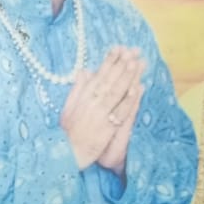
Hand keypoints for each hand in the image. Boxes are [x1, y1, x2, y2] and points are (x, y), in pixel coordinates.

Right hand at [60, 46, 142, 169]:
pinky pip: (120, 110)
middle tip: (133, 51)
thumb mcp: (66, 110)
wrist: (66, 155)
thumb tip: (84, 72)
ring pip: (116, 92)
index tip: (118, 49)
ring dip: (127, 77)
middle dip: (121, 65)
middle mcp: (91, 104)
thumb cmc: (66, 134)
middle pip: (109, 81)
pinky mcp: (107, 127)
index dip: (108, 62)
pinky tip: (137, 88)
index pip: (98, 76)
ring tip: (137, 62)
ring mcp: (99, 115)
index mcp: (82, 98)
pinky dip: (129, 99)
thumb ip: (76, 91)